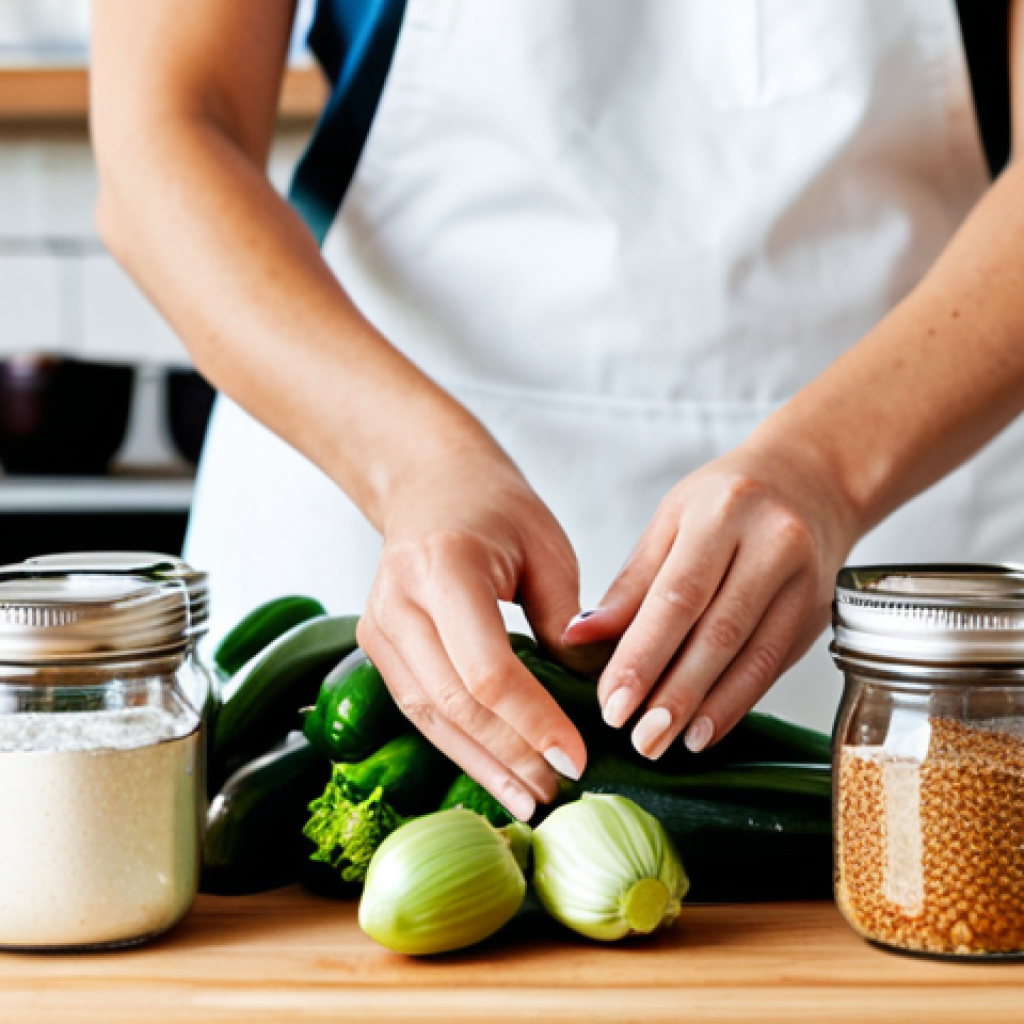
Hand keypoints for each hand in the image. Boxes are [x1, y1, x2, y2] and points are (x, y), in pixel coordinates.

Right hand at [356, 446, 587, 820]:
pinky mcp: (378, 648)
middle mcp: (397, 602)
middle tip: (558, 793)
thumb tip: (592, 697)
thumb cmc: (495, 506)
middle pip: (454, 703)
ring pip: (430, 716)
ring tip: (529, 801)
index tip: (577, 757)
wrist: (430, 482)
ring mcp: (378, 627)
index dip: (533, 722)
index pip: (486, 669)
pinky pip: (420, 708)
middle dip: (510, 755)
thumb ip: (567, 622)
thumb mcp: (547, 548)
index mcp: (441, 567)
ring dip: (482, 764)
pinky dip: (460, 745)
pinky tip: (495, 772)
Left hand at [564, 432, 859, 758]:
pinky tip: (706, 729)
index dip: (643, 655)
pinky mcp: (816, 612)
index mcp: (722, 513)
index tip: (612, 703)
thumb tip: (578, 639)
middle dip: (673, 694)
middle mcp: (772, 543)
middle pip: (717, 632)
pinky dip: (737, 702)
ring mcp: (803, 579)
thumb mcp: (670, 522)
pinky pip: (774, 666)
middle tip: (638, 739)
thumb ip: (630, 584)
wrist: (810, 480)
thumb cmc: (725, 501)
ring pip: (751, 657)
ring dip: (706, 708)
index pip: (677, 595)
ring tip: (667, 742)